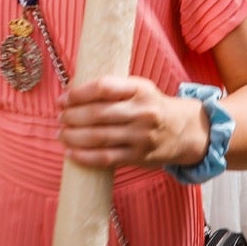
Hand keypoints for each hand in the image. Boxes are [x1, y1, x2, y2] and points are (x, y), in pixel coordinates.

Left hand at [56, 75, 209, 169]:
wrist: (186, 131)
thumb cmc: (152, 106)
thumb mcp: (139, 88)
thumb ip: (111, 89)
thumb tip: (71, 92)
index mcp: (140, 89)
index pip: (103, 87)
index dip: (78, 93)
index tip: (63, 98)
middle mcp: (142, 112)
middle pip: (98, 114)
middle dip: (72, 116)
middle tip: (60, 117)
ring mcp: (141, 136)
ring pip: (99, 137)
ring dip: (74, 136)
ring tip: (62, 134)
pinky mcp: (139, 157)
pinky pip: (106, 158)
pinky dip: (85, 157)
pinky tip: (71, 153)